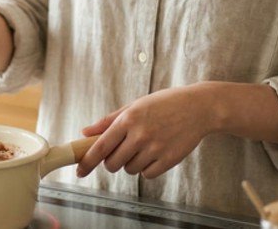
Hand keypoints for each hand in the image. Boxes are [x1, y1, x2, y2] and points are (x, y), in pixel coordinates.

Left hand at [76, 84, 216, 178]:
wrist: (198, 108)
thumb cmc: (164, 104)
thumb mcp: (135, 105)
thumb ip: (109, 120)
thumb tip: (85, 132)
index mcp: (128, 119)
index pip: (100, 146)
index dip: (87, 161)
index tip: (79, 171)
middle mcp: (140, 135)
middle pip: (113, 163)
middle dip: (112, 162)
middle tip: (120, 152)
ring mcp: (155, 148)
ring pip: (130, 170)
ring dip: (131, 164)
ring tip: (143, 148)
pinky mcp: (169, 159)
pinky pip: (147, 174)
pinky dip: (147, 168)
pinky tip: (155, 154)